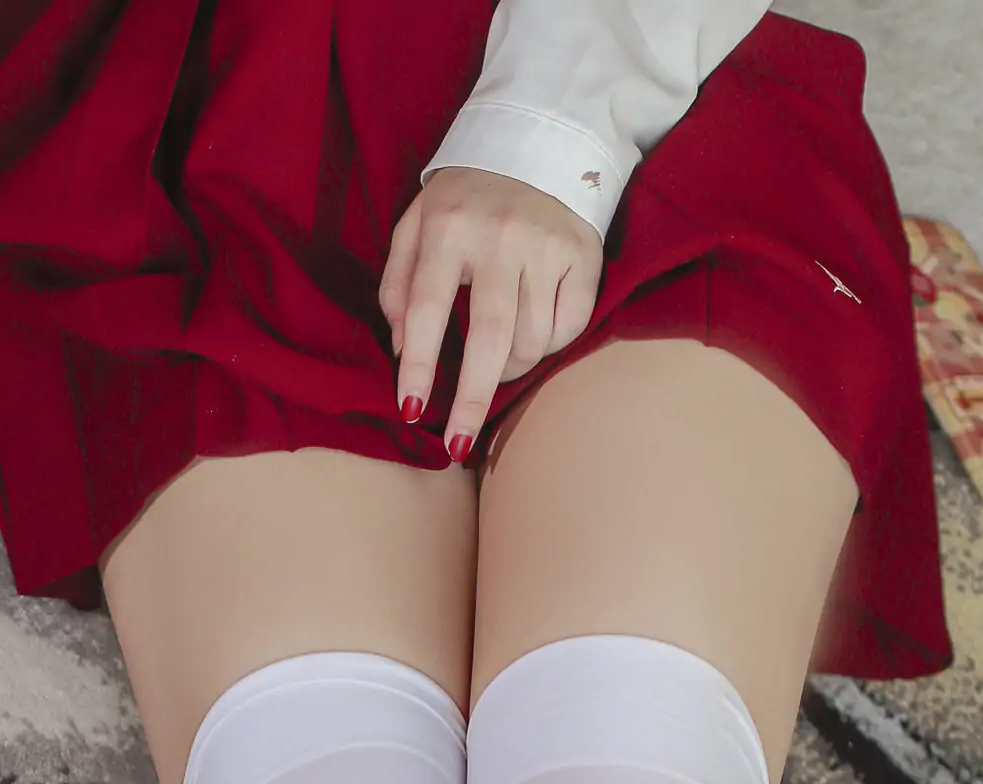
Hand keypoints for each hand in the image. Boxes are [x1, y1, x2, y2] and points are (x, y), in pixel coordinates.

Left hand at [379, 167, 603, 458]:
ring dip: (509, 368)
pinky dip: (549, 344)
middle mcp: (499, 238)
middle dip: (472, 400)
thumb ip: (399, 284)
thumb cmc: (465, 199)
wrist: (537, 140)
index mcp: (448, 229)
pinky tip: (534, 332)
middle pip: (489, 339)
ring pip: (530, 342)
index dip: (420, 368)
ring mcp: (546, 246)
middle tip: (458, 444)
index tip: (412, 411)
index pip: (428, 311)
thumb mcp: (416, 224)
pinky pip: (568, 328)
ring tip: (496, 359)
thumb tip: (404, 349)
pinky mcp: (583, 254)